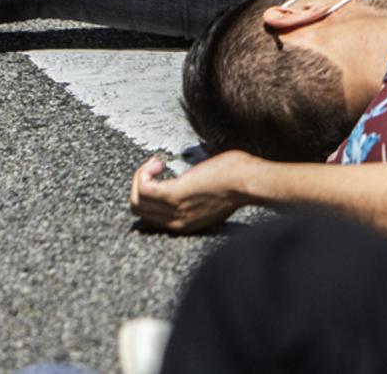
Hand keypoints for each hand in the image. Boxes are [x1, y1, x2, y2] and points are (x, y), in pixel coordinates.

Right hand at [129, 153, 252, 232]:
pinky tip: (157, 163)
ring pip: (137, 201)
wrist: (249, 182)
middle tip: (153, 169)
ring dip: (139, 178)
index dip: (148, 197)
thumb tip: (191, 180)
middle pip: (139, 211)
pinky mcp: (175, 195)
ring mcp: (175, 210)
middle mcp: (177, 222)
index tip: (156, 178)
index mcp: (186, 223)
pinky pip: (144, 189)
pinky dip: (143, 174)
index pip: (151, 219)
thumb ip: (197, 195)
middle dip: (139, 186)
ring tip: (155, 164)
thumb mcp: (212, 196)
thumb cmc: (238, 181)